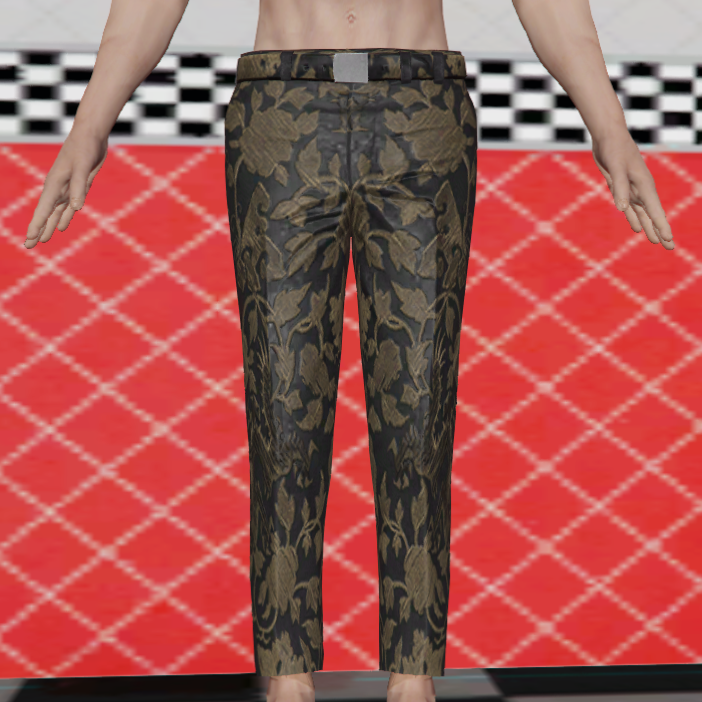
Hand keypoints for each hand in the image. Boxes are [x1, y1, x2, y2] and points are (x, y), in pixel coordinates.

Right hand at [24, 128, 107, 248]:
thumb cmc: (84, 148)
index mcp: (54, 184)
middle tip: (28, 246)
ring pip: (56, 213)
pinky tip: (61, 227)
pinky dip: (65, 217)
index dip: (37, 225)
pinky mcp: (78, 187)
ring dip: (50, 226)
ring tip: (43, 240)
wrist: (91, 136)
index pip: (43, 210)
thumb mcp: (82, 166)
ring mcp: (67, 188)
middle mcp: (57, 188)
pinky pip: (69, 207)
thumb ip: (78, 187)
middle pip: (46, 214)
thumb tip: (76, 208)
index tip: (30, 239)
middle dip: (38, 230)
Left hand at [592, 129, 673, 250]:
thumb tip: (623, 209)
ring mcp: (632, 190)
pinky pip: (630, 208)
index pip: (654, 210)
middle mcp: (641, 189)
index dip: (661, 225)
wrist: (609, 136)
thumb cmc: (615, 149)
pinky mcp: (621, 188)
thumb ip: (620, 188)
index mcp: (644, 185)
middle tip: (670, 248)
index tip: (668, 239)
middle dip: (660, 231)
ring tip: (656, 242)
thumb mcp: (616, 168)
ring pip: (642, 214)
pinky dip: (634, 218)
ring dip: (649, 227)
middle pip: (652, 215)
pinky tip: (638, 228)